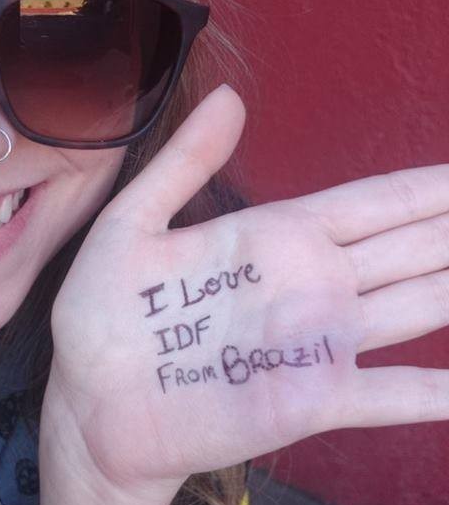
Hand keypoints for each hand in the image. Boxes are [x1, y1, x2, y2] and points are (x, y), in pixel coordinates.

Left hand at [45, 83, 448, 503]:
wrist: (90, 408)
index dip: (433, 187)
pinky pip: (392, 394)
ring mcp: (318, 344)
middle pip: (417, 247)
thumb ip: (184, 165)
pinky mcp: (311, 401)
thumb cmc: (103, 317)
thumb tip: (232, 97)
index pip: (377, 202)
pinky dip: (440, 392)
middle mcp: (313, 285)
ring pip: (422, 307)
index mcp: (277, 237)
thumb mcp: (132, 225)